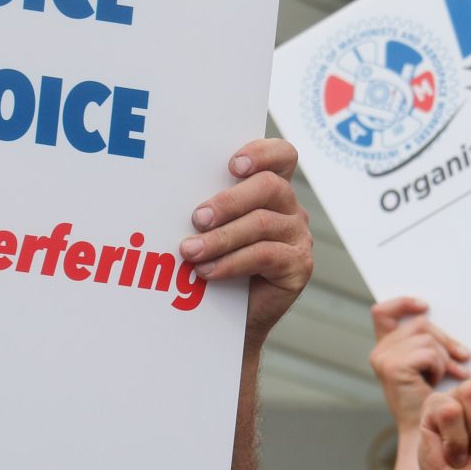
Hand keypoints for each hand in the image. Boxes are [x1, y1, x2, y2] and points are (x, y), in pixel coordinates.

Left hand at [183, 138, 311, 348]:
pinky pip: (265, 255)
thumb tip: (171, 193)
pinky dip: (231, 262)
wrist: (227, 317)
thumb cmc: (214, 264)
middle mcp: (290, 209)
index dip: (261, 153)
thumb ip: (208, 208)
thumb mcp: (211, 229)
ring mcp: (298, 236)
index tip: (232, 166)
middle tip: (197, 218)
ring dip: (221, 238)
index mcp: (271, 190)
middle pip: (268, 186)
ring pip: (261, 223)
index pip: (282, 155)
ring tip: (190, 251)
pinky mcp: (299, 266)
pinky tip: (207, 271)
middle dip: (228, 201)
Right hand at [369, 297, 470, 429]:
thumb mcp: (434, 365)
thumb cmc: (437, 401)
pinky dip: (440, 367)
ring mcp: (383, 359)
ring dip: (444, 358)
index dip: (403, 303)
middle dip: (445, 341)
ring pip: (428, 338)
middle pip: (420, 323)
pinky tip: (436, 383)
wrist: (432, 434)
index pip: (383, 312)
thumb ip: (430, 342)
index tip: (425, 306)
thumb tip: (441, 319)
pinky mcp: (392, 368)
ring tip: (447, 376)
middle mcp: (379, 352)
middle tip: (463, 359)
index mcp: (386, 349)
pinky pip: (428, 353)